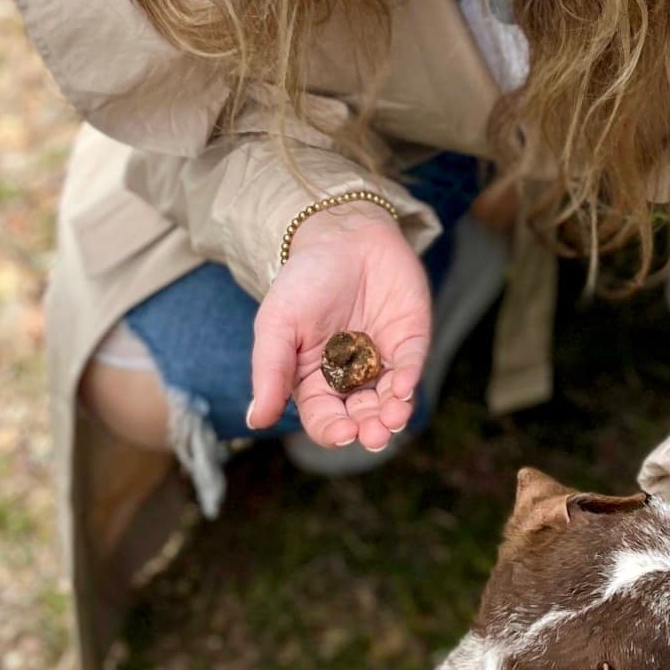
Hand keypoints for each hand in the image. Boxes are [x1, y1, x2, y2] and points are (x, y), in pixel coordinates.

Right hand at [249, 207, 431, 452]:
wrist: (340, 234)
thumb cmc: (303, 280)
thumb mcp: (277, 324)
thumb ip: (270, 371)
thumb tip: (257, 420)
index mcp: (315, 381)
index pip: (326, 419)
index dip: (334, 431)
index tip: (342, 432)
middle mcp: (352, 378)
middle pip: (362, 416)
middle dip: (370, 430)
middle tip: (375, 435)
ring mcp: (383, 360)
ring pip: (391, 399)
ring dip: (394, 414)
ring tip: (393, 419)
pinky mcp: (410, 339)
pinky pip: (412, 365)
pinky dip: (410, 379)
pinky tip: (404, 388)